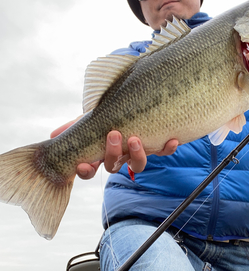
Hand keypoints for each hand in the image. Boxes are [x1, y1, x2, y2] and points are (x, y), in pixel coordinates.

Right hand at [51, 121, 178, 178]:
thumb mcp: (91, 117)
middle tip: (114, 135)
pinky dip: (168, 147)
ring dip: (137, 154)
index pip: (89, 169)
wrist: (137, 100)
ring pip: (137, 164)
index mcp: (100, 152)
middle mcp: (119, 156)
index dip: (86, 170)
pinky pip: (163, 152)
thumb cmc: (110, 111)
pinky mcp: (157, 146)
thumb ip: (75, 126)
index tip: (84, 165)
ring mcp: (137, 152)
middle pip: (113, 166)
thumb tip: (53, 136)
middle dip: (112, 153)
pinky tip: (173, 139)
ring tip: (136, 140)